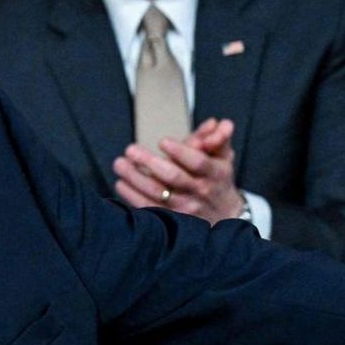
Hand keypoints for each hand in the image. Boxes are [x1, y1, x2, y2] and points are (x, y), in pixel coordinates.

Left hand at [113, 117, 246, 224]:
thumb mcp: (222, 157)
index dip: (180, 152)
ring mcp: (186, 209)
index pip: (198, 163)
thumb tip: (221, 123)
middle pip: (173, 177)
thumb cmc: (217, 179)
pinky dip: (132, 197)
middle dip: (149, 162)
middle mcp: (200, 191)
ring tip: (120, 164)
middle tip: (130, 149)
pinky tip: (121, 183)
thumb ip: (218, 138)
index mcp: (214, 173)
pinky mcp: (172, 221)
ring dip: (135, 178)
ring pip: (157, 193)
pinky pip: (149, 209)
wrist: (224, 215)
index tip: (162, 141)